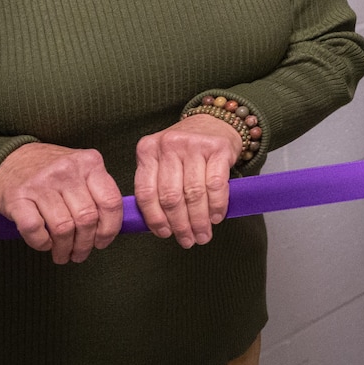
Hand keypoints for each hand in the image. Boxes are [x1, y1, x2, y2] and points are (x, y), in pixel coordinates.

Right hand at [0, 142, 122, 263]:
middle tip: (79, 255)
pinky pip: (35, 229)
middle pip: (87, 219)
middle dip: (85, 244)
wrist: (9, 159)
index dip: (109, 229)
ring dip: (64, 248)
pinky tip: (44, 244)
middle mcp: (67, 170)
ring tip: (62, 255)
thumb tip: (110, 229)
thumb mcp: (80, 170)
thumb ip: (97, 191)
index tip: (102, 243)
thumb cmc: (51, 171)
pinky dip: (41, 243)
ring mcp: (41, 183)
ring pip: (63, 228)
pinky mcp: (16, 197)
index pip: (111, 202)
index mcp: (90, 163)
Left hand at [134, 114, 242, 247]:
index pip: (146, 192)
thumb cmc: (186, 151)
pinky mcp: (218, 148)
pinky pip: (215, 184)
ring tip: (203, 235)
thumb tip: (160, 227)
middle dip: (180, 224)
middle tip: (188, 241)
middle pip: (170, 196)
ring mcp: (193, 144)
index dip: (155, 219)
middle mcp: (168, 144)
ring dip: (199, 220)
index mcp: (147, 150)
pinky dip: (217, 205)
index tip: (164, 235)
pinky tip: (216, 217)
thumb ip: (156, 186)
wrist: (215, 124)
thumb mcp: (163, 161)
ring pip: (193, 193)